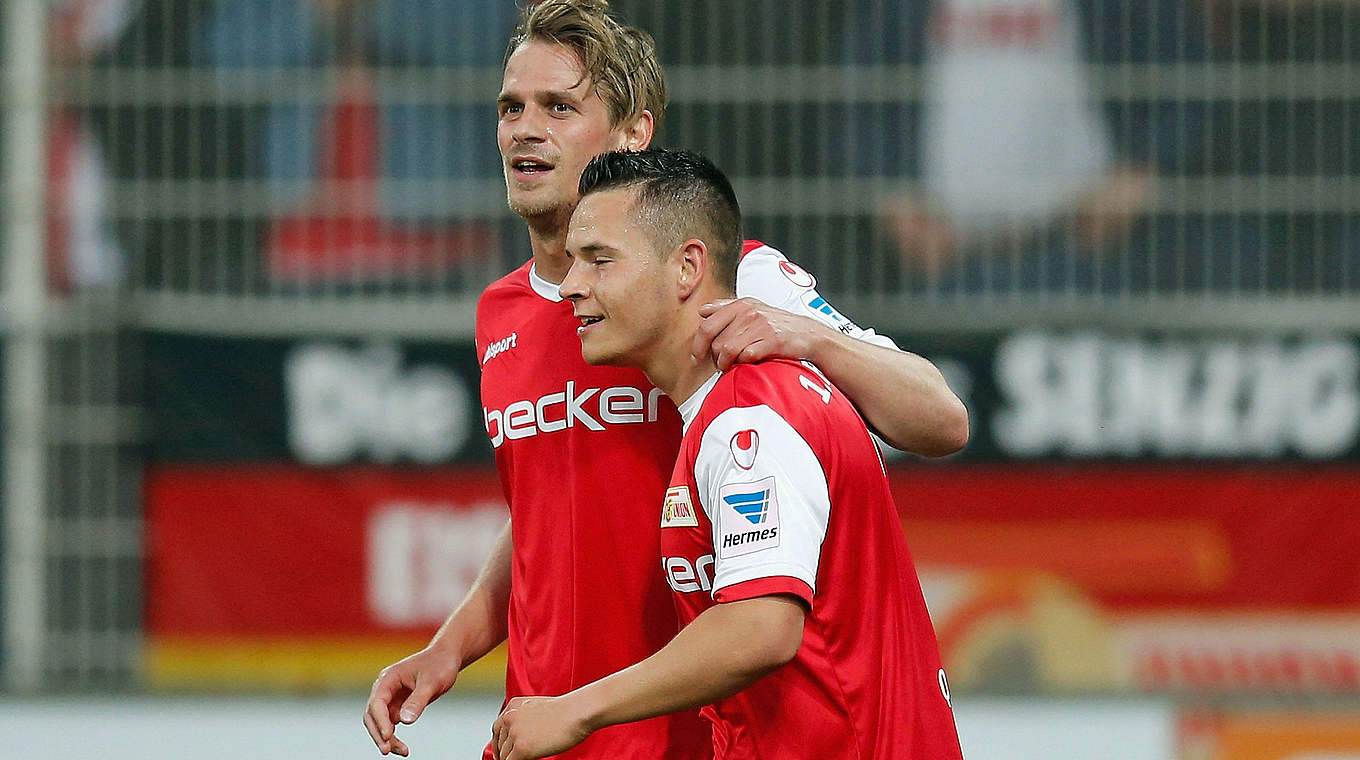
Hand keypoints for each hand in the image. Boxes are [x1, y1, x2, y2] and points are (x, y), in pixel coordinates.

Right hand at [363, 645, 461, 755]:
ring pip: (379, 722)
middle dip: (378, 733)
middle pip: (372, 715)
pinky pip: (390, 724)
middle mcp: (385, 688)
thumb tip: (405, 721)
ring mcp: (391, 698)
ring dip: (386, 738)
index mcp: (388, 678)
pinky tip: (402, 747)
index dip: (380, 720)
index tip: (388, 736)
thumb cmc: (439, 665)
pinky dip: (393, 737)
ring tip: (402, 751)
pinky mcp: (398, 706)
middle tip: (388, 751)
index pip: (377, 702)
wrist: (446, 658)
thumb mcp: (432, 682)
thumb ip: (418, 700)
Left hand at [491, 696, 591, 759]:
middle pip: (499, 743)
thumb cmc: (566, 710)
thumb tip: (521, 734)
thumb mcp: (538, 707)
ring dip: (512, 758)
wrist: (576, 713)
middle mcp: (509, 718)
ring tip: (524, 759)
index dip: (500, 743)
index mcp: (513, 706)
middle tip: (511, 758)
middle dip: (504, 752)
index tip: (502, 751)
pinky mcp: (521, 749)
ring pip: (504, 755)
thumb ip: (524, 718)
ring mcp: (514, 734)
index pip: (497, 729)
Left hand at [692, 298, 828, 370]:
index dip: (698, 344)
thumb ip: (727, 308)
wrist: (808, 334)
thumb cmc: (777, 324)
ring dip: (726, 363)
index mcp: (741, 304)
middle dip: (713, 357)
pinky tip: (747, 364)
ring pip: (728, 350)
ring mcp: (761, 326)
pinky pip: (746, 356)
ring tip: (730, 366)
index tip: (697, 356)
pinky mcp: (772, 340)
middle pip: (716, 341)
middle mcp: (749, 313)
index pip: (707, 324)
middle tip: (717, 365)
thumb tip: (702, 311)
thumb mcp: (753, 309)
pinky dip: (743, 363)